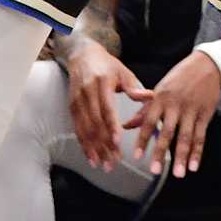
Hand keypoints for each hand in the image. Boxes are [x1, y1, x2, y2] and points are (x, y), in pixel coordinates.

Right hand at [65, 37, 148, 174]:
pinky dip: (84, 145)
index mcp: (102, 83)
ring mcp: (77, 101)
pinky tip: (91, 158)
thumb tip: (148, 97)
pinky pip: (77, 129)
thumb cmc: (107, 65)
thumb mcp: (123, 71)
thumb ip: (134, 87)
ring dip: (94, 149)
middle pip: (96, 123)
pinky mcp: (72, 107)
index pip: (107, 109)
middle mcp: (87, 93)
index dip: (111, 127)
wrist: (82, 55)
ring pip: (85, 129)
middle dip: (105, 144)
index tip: (118, 143)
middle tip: (114, 162)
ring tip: (104, 165)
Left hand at [133, 49, 220, 179]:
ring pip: (186, 136)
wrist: (207, 63)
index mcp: (161, 97)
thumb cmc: (180, 77)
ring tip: (178, 173)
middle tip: (155, 170)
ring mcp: (191, 109)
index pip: (148, 121)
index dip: (143, 139)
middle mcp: (175, 104)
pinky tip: (194, 165)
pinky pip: (201, 136)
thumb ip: (145, 108)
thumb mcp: (160, 88)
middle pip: (167, 131)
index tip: (137, 156)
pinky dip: (197, 152)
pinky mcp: (205, 113)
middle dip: (161, 152)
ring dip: (182, 156)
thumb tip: (126, 125)